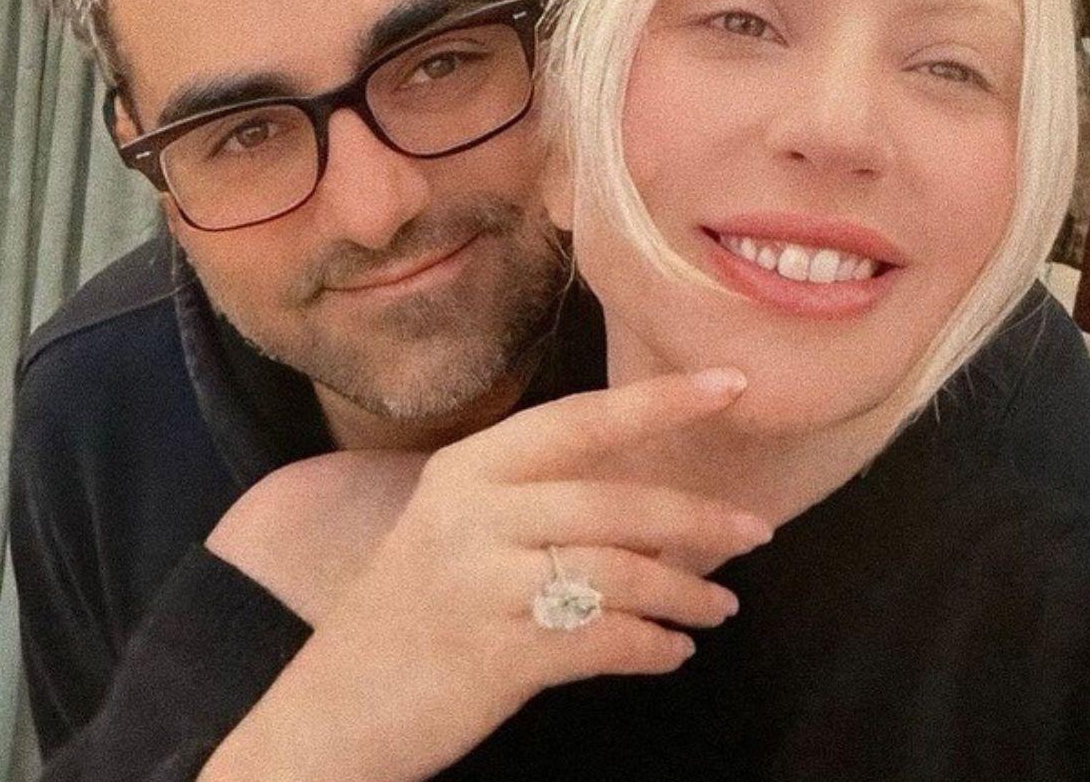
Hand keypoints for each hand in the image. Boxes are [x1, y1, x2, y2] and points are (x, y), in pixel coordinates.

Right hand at [201, 369, 771, 781]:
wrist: (334, 707)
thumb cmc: (410, 610)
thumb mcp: (454, 530)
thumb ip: (535, 503)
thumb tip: (651, 505)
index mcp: (466, 469)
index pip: (579, 421)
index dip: (661, 399)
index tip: (734, 382)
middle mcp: (472, 513)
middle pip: (615, 504)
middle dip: (699, 520)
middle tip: (755, 532)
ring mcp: (482, 583)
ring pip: (620, 573)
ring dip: (686, 594)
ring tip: (719, 608)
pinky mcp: (497, 654)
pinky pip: (606, 640)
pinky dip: (654, 647)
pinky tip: (672, 652)